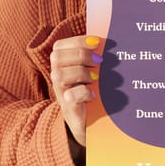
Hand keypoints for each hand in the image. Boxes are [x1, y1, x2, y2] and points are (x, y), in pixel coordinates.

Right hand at [49, 34, 102, 150]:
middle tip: (99, 61)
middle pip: (57, 57)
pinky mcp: (69, 109)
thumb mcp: (92, 72)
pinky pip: (70, 95)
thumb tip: (108, 40)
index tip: (96, 42)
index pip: (59, 46)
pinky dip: (83, 92)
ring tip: (95, 78)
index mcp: (62, 66)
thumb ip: (94, 57)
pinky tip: (93, 94)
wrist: (90, 125)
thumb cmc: (92, 92)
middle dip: (80, 55)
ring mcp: (61, 93)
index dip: (77, 41)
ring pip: (59, 75)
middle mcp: (58, 78)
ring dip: (80, 73)